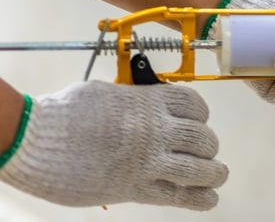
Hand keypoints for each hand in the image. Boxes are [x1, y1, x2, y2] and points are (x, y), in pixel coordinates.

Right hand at [0, 81, 227, 209]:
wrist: (36, 140)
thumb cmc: (65, 113)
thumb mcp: (106, 94)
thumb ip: (132, 101)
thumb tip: (142, 104)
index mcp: (149, 102)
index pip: (193, 105)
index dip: (201, 115)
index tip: (198, 122)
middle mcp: (156, 130)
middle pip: (201, 138)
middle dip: (208, 146)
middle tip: (205, 152)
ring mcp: (147, 160)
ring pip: (198, 168)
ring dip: (213, 172)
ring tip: (218, 175)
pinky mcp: (134, 188)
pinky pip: (177, 195)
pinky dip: (198, 198)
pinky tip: (210, 200)